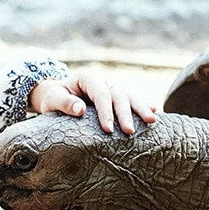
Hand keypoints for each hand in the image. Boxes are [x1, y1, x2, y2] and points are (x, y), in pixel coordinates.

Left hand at [27, 68, 156, 133]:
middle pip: (119, 94)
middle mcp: (103, 81)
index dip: (106, 111)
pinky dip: (143, 105)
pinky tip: (155, 111)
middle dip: (125, 113)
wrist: (57, 97)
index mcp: (88, 78)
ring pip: (130, 96)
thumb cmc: (53, 98)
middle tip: (129, 131)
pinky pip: (132, 100)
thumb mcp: (53, 100)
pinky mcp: (117, 98)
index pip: (101, 93)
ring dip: (141, 108)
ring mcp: (112, 89)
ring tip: (152, 121)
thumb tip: (81, 109)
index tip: (108, 129)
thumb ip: (64, 103)